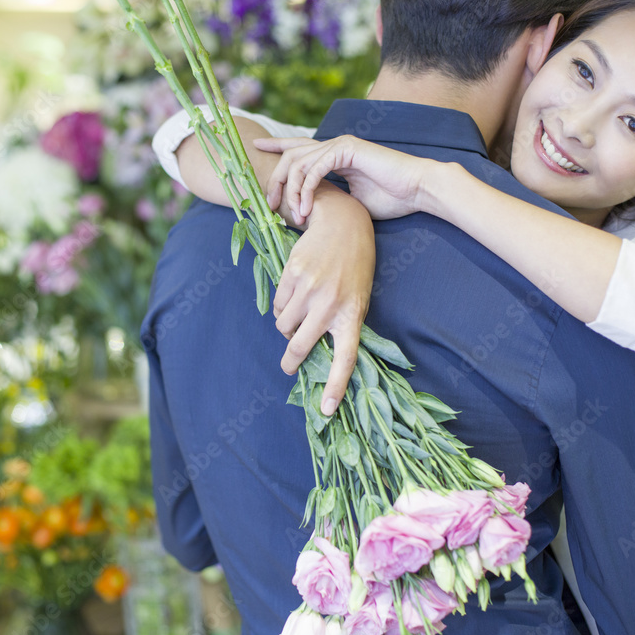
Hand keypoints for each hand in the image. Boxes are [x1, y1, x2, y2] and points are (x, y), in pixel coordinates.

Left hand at [254, 135, 432, 220]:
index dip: (276, 147)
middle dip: (275, 179)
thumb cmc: (391, 199)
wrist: (417, 191)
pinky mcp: (347, 149)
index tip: (256, 149)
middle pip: (291, 154)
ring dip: (291, 191)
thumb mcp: (350, 202)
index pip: (298, 149)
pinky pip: (315, 168)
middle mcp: (334, 146)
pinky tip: (305, 209)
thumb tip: (308, 213)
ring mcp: (340, 145)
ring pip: (299, 161)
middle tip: (268, 204)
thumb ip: (328, 200)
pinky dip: (306, 190)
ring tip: (291, 215)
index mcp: (335, 156)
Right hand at [275, 185, 374, 414]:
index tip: (325, 410)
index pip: (345, 359)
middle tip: (289, 366)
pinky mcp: (292, 275)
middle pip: (298, 346)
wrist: (344, 224)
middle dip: (290, 361)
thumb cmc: (354, 268)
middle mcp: (330, 306)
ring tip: (299, 313)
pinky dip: (282, 305)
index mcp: (351, 316)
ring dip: (286, 325)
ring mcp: (309, 290)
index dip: (335, 387)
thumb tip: (316, 355)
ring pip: (283, 325)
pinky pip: (277, 305)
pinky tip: (295, 292)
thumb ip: (340, 324)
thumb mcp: (357, 298)